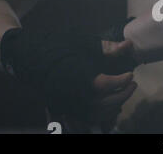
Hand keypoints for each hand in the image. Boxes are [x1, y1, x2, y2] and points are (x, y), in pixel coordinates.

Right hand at [0, 27, 140, 124]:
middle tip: (133, 83)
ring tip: (125, 92)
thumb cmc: (57, 46)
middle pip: (104, 103)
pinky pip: (88, 119)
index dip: (121, 81)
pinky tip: (112, 105)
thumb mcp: (84, 43)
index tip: (130, 74)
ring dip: (115, 106)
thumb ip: (108, 48)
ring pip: (97, 114)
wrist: (29, 57)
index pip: (105, 85)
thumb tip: (129, 45)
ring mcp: (68, 104)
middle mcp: (72, 94)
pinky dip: (103, 115)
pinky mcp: (65, 109)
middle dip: (123, 94)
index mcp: (77, 76)